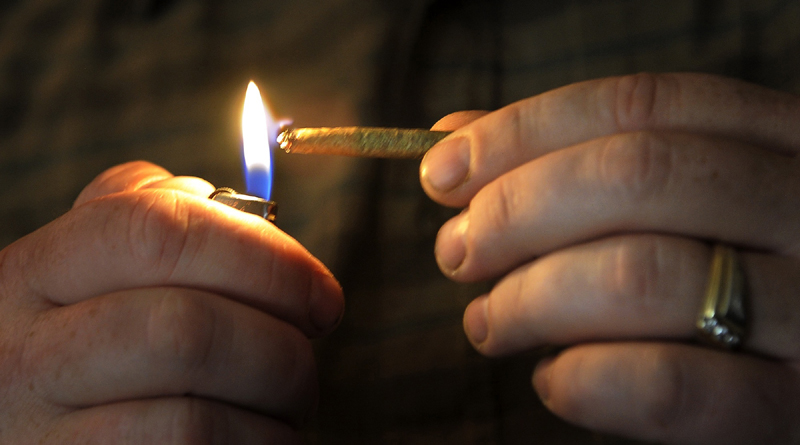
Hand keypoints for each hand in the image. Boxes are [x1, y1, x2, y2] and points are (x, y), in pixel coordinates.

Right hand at [0, 161, 343, 443]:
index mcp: (32, 276)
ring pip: (196, 418)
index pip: (152, 229)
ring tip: (285, 406)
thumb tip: (225, 201)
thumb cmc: (86, 353)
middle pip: (186, 328)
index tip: (319, 292)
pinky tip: (257, 440)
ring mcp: (41, 436)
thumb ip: (142, 223)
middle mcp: (22, 356)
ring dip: (272, 412)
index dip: (262, 252)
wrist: (30, 438)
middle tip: (305, 361)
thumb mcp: (85, 277)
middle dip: (280, 346)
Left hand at [420, 73, 799, 443]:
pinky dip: (582, 379)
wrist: (793, 391)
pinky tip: (554, 379)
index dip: (523, 132)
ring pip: (641, 274)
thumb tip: (454, 135)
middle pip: (637, 174)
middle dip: (516, 211)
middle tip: (457, 253)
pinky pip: (667, 385)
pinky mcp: (794, 408)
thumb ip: (571, 164)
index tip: (440, 171)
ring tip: (489, 323)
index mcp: (784, 143)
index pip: (643, 105)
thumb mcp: (668, 209)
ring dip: (530, 299)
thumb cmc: (716, 283)